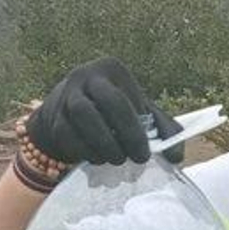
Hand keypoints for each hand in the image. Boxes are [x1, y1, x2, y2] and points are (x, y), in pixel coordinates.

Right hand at [24, 58, 180, 169]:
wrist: (67, 116)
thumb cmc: (112, 114)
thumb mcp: (140, 115)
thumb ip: (164, 131)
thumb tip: (176, 157)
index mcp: (112, 70)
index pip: (127, 98)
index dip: (136, 128)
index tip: (145, 153)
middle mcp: (86, 76)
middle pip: (107, 100)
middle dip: (124, 133)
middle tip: (136, 158)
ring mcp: (66, 94)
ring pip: (82, 114)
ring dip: (102, 143)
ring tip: (115, 159)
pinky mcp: (52, 116)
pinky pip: (66, 134)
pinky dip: (83, 151)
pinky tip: (96, 159)